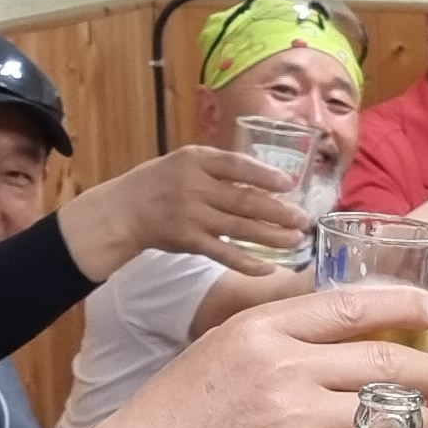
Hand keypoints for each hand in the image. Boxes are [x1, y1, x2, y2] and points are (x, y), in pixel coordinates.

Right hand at [64, 143, 310, 278]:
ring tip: (296, 239)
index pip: (237, 165)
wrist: (122, 210)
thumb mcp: (185, 162)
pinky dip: (246, 261)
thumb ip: (219, 168)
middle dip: (278, 211)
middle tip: (304, 218)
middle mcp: (194, 186)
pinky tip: (268, 267)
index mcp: (195, 160)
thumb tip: (266, 177)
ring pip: (239, 227)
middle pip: (244, 199)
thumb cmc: (159, 183)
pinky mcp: (188, 241)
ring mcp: (191, 215)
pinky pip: (223, 253)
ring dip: (271, 235)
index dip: (265, 175)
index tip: (290, 183)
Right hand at [78, 284, 427, 427]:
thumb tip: (342, 330)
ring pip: (382, 411)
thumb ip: (280, 334)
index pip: (351, 304)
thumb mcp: (225, 345)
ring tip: (426, 426)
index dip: (404, 306)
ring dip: (417, 422)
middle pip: (381, 360)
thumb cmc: (183, 407)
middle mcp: (283, 364)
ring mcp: (292, 415)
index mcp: (264, 326)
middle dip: (426, 373)